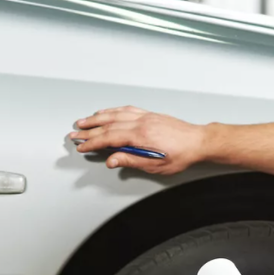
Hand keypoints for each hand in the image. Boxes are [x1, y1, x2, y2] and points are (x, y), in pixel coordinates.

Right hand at [68, 106, 205, 173]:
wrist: (198, 141)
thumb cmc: (181, 155)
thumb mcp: (155, 165)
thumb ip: (131, 161)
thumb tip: (112, 160)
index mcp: (140, 136)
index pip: (109, 138)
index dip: (92, 143)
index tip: (81, 146)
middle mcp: (141, 123)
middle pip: (108, 124)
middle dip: (89, 130)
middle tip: (75, 134)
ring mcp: (145, 116)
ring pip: (115, 114)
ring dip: (97, 118)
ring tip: (83, 121)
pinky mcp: (150, 114)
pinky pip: (126, 109)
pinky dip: (113, 110)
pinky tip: (106, 112)